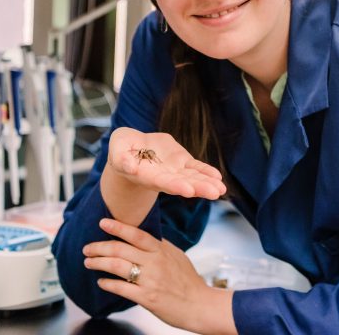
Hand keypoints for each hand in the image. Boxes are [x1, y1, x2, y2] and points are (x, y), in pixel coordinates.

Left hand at [83, 218, 235, 333]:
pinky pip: (122, 288)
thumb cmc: (189, 281)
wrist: (199, 304)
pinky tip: (101, 282)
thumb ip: (160, 247)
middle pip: (121, 249)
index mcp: (161, 250)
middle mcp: (155, 263)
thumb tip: (144, 238)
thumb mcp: (177, 256)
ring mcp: (150, 280)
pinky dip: (108, 284)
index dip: (118, 227)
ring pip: (118, 266)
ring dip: (99, 263)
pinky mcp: (147, 298)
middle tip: (87, 248)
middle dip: (99, 247)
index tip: (103, 222)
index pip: (136, 234)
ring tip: (89, 262)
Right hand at [107, 127, 225, 199]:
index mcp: (146, 176)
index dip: (174, 185)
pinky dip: (206, 171)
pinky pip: (196, 167)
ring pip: (192, 177)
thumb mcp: (117, 150)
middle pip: (182, 183)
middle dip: (198, 187)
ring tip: (221, 189)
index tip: (188, 190)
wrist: (132, 147)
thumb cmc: (121, 149)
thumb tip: (128, 166)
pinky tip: (218, 176)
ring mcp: (174, 170)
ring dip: (207, 183)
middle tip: (214, 193)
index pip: (162, 182)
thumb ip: (121, 158)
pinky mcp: (181, 161)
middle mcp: (163, 177)